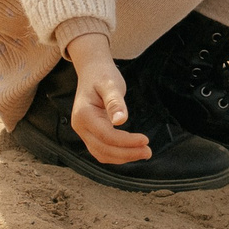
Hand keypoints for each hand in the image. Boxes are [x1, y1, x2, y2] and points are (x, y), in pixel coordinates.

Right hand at [64, 33, 149, 163]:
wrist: (92, 71)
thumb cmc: (102, 75)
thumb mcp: (110, 84)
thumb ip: (115, 102)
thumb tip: (121, 121)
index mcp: (84, 114)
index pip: (106, 136)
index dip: (126, 142)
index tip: (145, 140)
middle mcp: (80, 126)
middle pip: (103, 149)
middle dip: (126, 154)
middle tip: (148, 152)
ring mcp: (83, 131)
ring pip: (101, 153)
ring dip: (122, 157)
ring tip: (143, 153)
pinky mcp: (89, 133)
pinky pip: (101, 150)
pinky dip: (116, 154)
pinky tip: (131, 151)